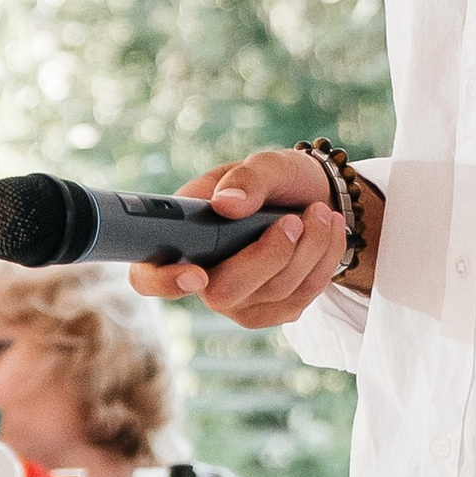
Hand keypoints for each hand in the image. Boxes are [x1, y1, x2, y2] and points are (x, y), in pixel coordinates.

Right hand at [126, 148, 363, 330]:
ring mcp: (236, 302)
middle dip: (270, 255)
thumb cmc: (277, 182)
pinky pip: (301, 298)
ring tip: (321, 213)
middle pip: (224, 293)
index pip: (147, 276)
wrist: (316, 199)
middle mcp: (202, 279)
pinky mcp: (272, 312)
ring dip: (310, 250)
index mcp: (179, 238)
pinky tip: (329, 232)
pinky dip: (324, 261)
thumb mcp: (266, 165)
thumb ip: (247, 179)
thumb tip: (225, 206)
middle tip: (295, 219)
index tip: (197, 274)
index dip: (164, 281)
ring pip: (272, 294)